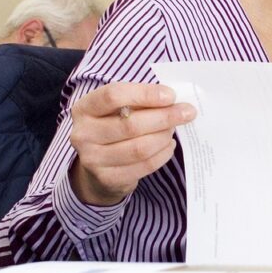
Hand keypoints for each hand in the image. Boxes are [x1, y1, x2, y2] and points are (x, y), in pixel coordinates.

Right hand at [69, 82, 196, 205]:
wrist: (97, 168)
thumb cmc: (114, 127)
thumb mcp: (118, 108)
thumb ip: (140, 100)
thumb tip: (174, 100)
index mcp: (84, 108)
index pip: (113, 96)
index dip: (145, 94)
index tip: (171, 95)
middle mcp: (83, 133)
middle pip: (131, 124)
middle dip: (165, 117)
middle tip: (187, 112)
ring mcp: (93, 159)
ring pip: (140, 148)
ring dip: (164, 136)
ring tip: (174, 129)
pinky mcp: (107, 178)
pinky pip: (145, 165)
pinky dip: (163, 154)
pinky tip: (168, 144)